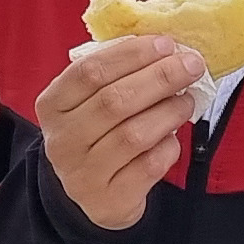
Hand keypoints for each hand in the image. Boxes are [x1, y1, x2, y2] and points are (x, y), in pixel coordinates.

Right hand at [33, 35, 200, 232]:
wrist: (90, 197)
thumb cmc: (97, 134)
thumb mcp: (90, 102)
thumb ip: (116, 74)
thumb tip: (167, 47)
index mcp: (52, 105)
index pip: (89, 71)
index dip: (131, 54)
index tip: (166, 43)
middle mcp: (62, 140)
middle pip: (115, 101)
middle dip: (160, 78)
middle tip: (191, 65)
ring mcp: (83, 174)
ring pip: (134, 134)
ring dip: (169, 111)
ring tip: (187, 100)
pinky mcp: (109, 200)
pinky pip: (148, 166)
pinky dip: (168, 147)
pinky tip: (173, 137)